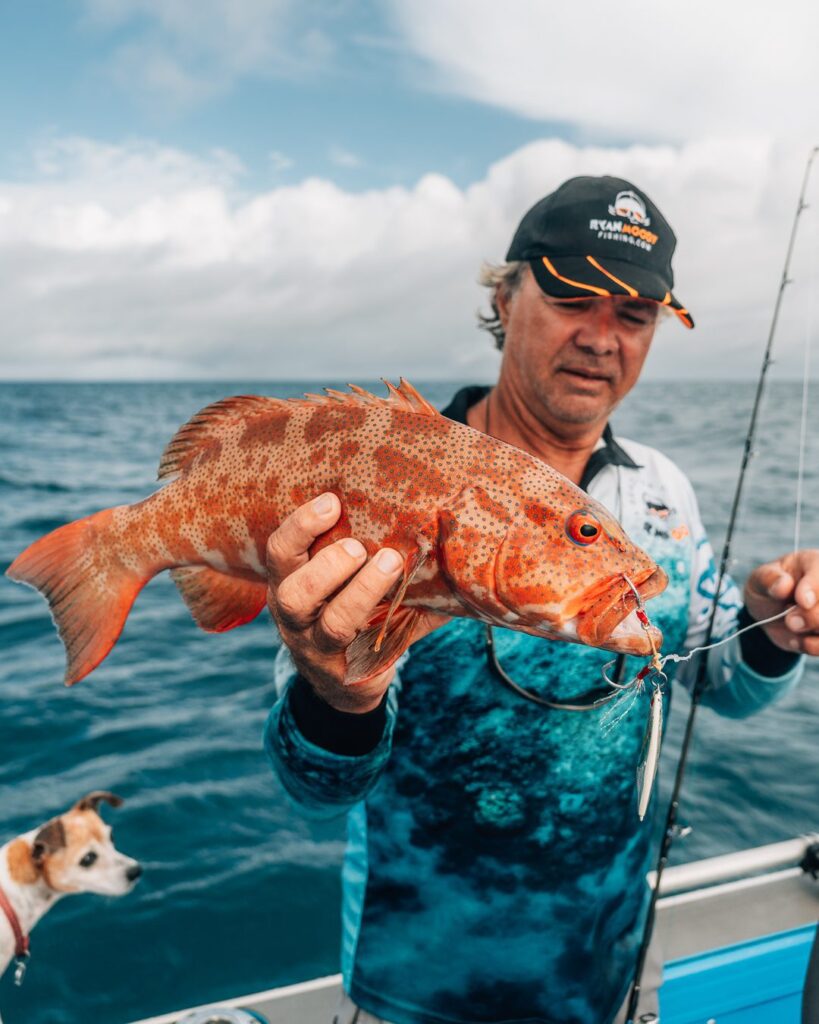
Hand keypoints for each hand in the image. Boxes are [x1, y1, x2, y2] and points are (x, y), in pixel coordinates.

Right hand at [266, 493, 447, 712]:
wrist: (346, 683)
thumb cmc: (351, 614)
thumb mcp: (346, 583)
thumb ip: (369, 552)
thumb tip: (428, 516)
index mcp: (290, 584)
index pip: (280, 552)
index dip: (300, 526)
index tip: (332, 502)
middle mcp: (295, 618)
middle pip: (293, 594)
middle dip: (327, 565)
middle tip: (358, 546)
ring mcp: (320, 649)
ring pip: (333, 625)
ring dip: (363, 592)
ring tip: (389, 564)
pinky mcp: (349, 674)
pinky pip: (368, 653)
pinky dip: (394, 630)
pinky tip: (412, 611)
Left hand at [744, 549, 818, 655]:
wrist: (769, 611)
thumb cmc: (768, 587)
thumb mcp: (760, 579)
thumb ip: (769, 579)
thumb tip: (783, 585)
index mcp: (815, 563)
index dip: (814, 590)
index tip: (802, 601)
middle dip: (813, 617)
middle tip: (791, 620)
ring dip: (815, 635)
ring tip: (794, 630)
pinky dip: (814, 647)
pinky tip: (798, 641)